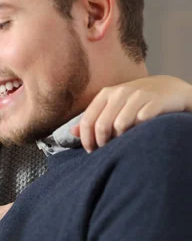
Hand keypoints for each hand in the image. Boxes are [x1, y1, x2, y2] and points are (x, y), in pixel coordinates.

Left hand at [73, 75, 191, 151]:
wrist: (168, 89)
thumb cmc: (135, 102)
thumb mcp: (112, 106)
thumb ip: (93, 118)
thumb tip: (72, 132)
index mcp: (105, 94)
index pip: (88, 120)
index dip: (87, 139)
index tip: (91, 151)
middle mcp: (120, 93)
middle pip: (102, 125)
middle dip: (102, 143)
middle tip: (107, 151)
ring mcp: (138, 96)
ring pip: (121, 125)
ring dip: (121, 139)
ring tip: (123, 143)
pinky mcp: (155, 101)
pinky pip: (142, 121)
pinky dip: (139, 131)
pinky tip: (140, 134)